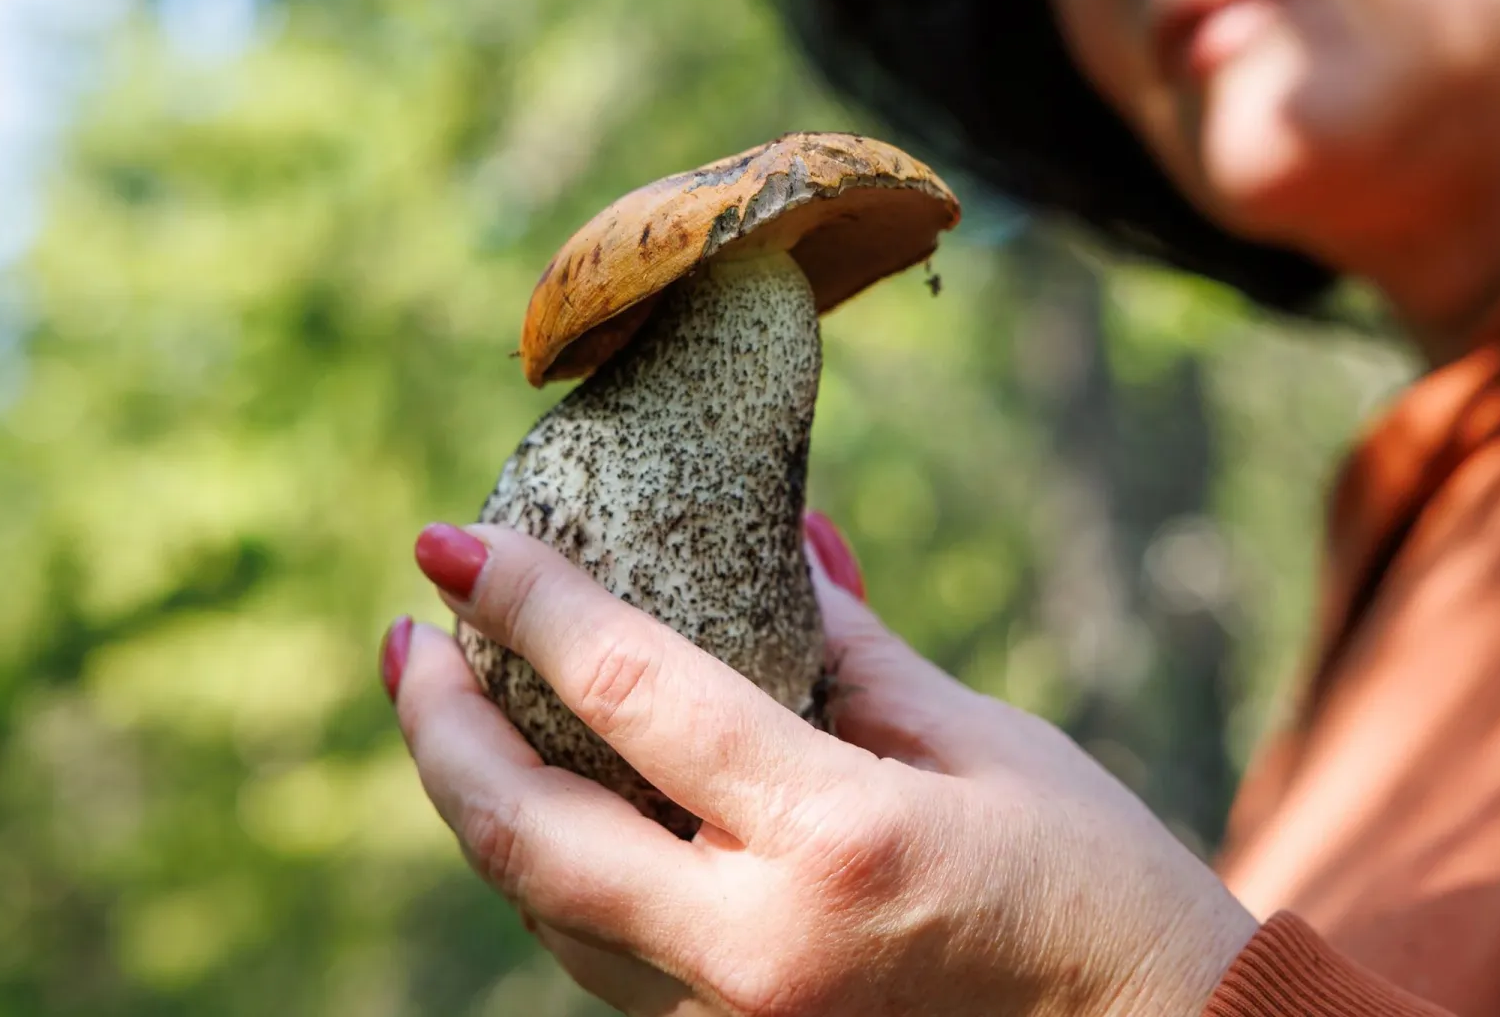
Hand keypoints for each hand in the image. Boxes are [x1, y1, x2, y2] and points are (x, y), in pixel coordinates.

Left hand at [383, 518, 1257, 1015]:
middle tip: (408, 638)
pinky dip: (557, 873)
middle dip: (440, 731)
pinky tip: (553, 802)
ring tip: (456, 709)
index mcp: (838, 845)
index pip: (638, 699)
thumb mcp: (981, 741)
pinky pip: (603, 961)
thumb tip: (783, 538)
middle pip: (531, 838)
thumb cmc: (1090, 883)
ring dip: (481, 805)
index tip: (450, 540)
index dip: (531, 602)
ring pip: (546, 913)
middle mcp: (760, 955)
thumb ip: (854, 646)